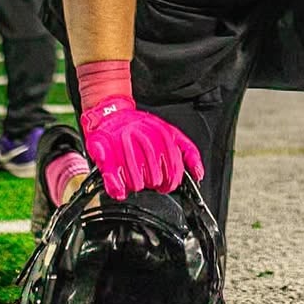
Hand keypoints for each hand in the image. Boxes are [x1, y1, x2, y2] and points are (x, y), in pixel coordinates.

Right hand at [80, 97, 203, 199]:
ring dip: (136, 186)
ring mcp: (124, 148)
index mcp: (162, 136)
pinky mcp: (105, 155)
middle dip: (153, 183)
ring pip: (137, 184)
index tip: (166, 184)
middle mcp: (144, 140)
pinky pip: (115, 182)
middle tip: (148, 177)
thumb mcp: (170, 133)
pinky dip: (118, 189)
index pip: (174, 171)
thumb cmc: (141, 127)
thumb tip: (198, 174)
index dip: (171, 182)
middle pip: (156, 180)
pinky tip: (120, 188)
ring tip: (134, 176)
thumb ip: (188, 152)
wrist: (111, 113)